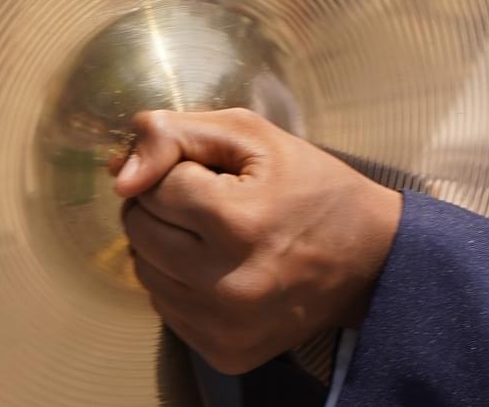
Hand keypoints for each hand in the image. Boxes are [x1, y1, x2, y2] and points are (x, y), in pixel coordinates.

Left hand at [112, 107, 402, 374]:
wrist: (370, 260)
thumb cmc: (311, 187)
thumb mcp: (253, 137)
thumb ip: (177, 135)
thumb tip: (118, 171)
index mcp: (238, 222)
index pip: (154, 186)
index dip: (180, 170)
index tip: (216, 175)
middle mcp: (226, 284)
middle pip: (139, 228)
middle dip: (164, 204)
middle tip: (212, 201)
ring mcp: (224, 326)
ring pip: (143, 268)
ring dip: (166, 243)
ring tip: (216, 234)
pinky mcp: (224, 352)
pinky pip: (164, 307)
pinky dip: (181, 282)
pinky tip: (219, 268)